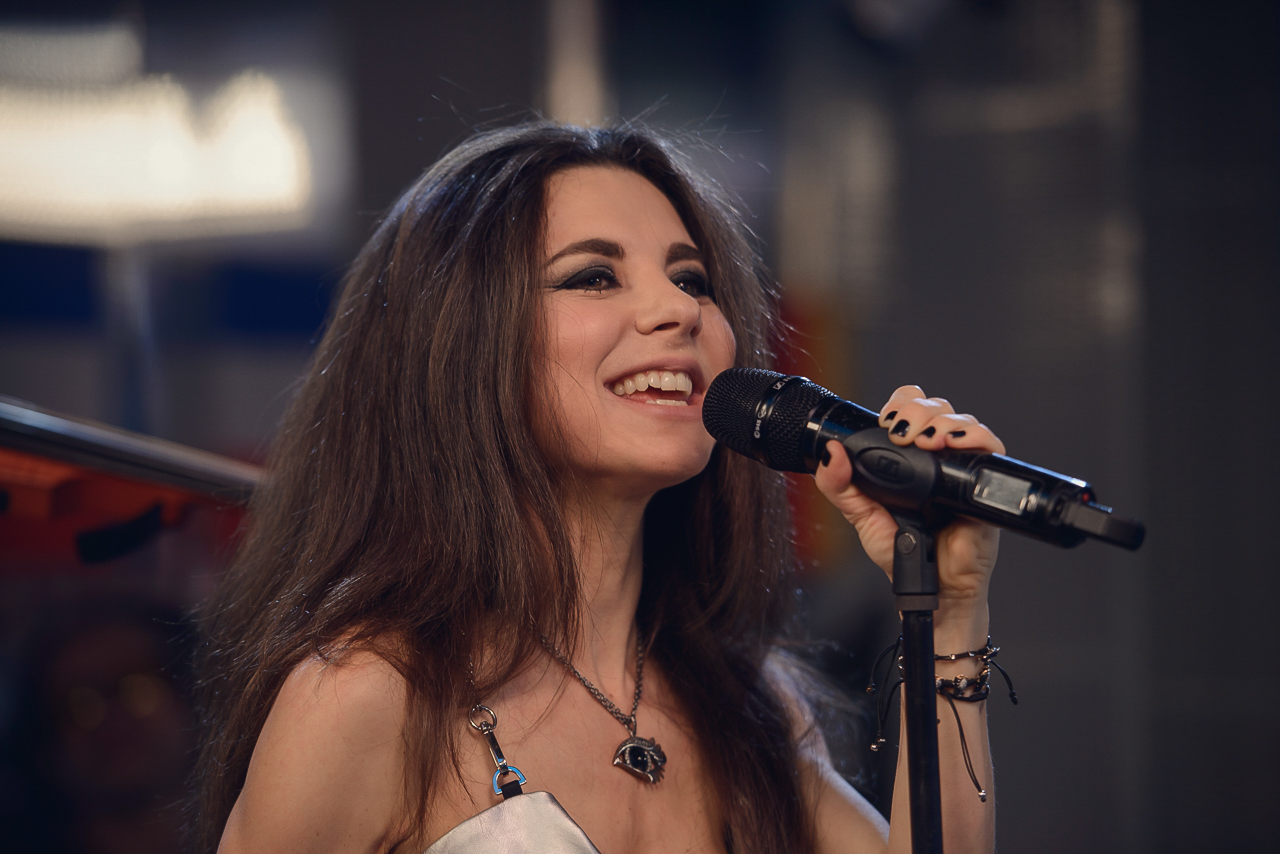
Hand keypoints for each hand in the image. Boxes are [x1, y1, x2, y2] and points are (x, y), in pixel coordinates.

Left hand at [813, 386, 1002, 609]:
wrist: (932, 586)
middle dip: (918, 410)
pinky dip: (975, 437)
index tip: (886, 421)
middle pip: (937, 407)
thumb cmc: (901, 551)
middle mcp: (937, 457)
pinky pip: (990, 447)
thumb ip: (838, 485)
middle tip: (902, 433)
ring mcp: (961, 467)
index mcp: (907, 458)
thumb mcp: (860, 515)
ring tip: (926, 441)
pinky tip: (954, 444)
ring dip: (943, 422)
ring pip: (962, 421)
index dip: (901, 403)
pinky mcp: (984, 483)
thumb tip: (830, 452)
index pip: (910, 408)